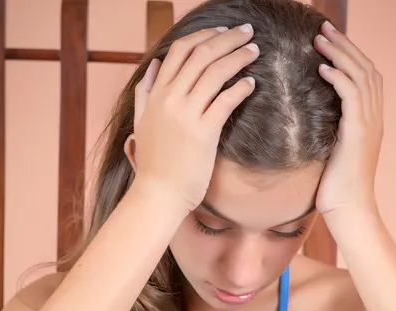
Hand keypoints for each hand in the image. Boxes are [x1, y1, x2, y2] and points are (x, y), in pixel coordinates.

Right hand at [130, 25, 258, 212]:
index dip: (203, 36)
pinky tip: (251, 84)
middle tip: (247, 32)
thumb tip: (155, 66)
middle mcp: (169, 99)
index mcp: (156, 95)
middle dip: (227, 38)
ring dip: (238, 57)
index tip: (222, 31)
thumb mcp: (141, 123)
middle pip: (201, 55)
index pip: (180, 51)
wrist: (159, 194)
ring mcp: (186, 115)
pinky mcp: (203, 133)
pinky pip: (225, 101)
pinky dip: (240, 88)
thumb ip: (145, 93)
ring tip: (254, 52)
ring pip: (214, 72)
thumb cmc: (153, 164)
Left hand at [313, 21, 383, 218]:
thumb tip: (313, 122)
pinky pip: (352, 95)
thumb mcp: (333, 155)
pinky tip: (323, 69)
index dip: (349, 56)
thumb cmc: (337, 189)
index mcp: (369, 121)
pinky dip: (339, 78)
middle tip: (324, 28)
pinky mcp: (359, 132)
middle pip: (366, 68)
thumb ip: (331, 133)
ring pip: (361, 76)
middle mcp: (375, 117)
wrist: (348, 210)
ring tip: (321, 39)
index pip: (365, 77)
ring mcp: (370, 124)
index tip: (329, 41)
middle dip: (345, 46)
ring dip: (340, 54)